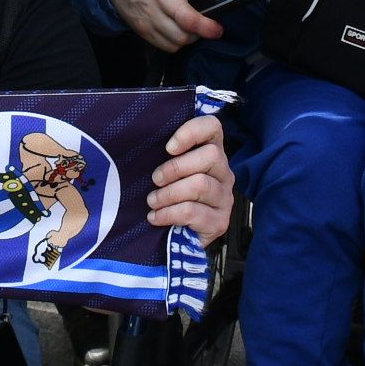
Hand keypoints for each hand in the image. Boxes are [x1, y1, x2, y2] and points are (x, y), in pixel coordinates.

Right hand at [108, 0, 216, 51]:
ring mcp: (151, 15)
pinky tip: (180, 34)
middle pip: (187, 21)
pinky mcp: (144, 29)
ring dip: (193, 37)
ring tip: (196, 31)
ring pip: (179, 38)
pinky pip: (167, 46)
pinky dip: (178, 44)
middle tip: (216, 30)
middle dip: (207, 29)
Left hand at [146, 114, 233, 244]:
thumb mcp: (167, 171)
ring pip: (201, 185)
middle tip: (155, 179)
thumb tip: (139, 140)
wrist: (174, 238)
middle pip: (210, 156)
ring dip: (169, 193)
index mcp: (211, 152)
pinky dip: (169, 213)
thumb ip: (165, 154)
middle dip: (176, 167)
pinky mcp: (220, 222)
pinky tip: (156, 217)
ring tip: (152, 201)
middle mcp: (224, 172)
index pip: (213, 127)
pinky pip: (193, 212)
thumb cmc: (168, 196)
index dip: (192, 132)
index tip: (169, 148)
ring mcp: (225, 198)